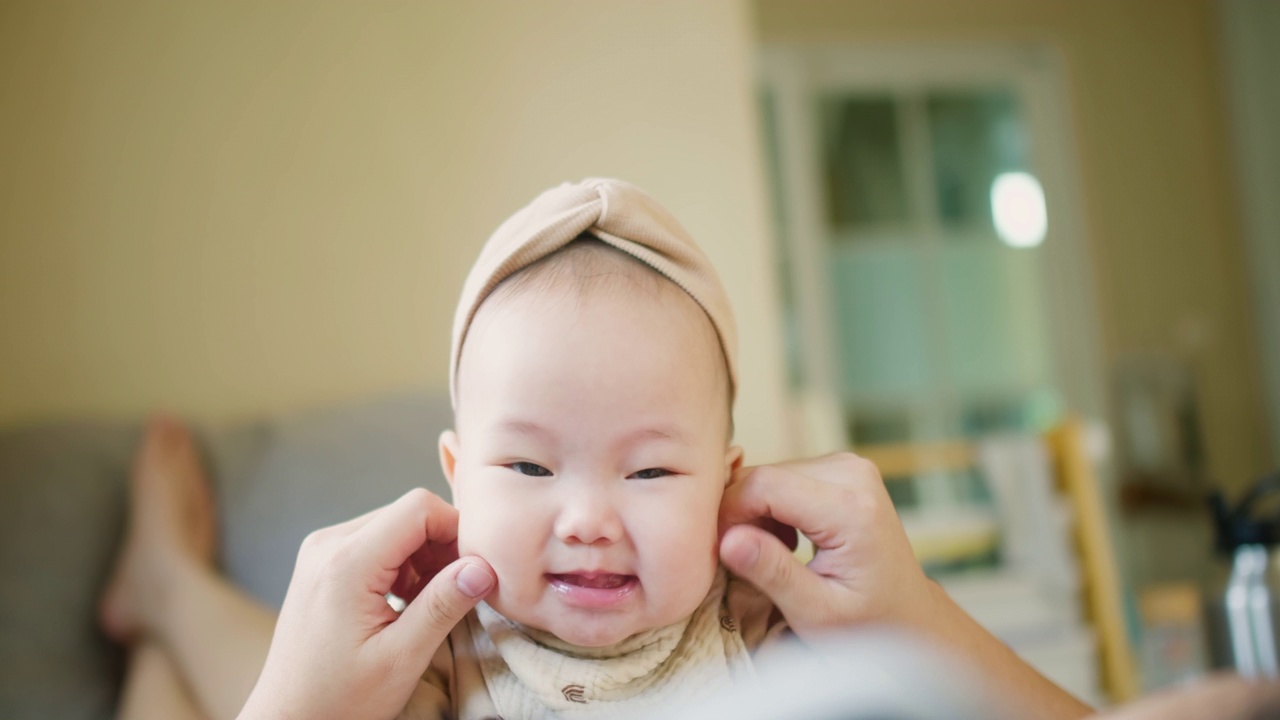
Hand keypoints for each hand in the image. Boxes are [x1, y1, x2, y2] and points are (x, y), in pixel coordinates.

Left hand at [239, 488, 495, 719]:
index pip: (419, 508)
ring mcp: (321, 551)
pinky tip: (405, 603)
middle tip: (456, 593)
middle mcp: (328, 544)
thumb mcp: (400, 658)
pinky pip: (376, 543)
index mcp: (346, 562)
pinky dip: (401, 565)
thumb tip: (483, 567)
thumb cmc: (339, 701)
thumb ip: (442, 606)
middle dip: (441, 547)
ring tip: (427, 605)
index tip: (474, 569)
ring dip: (422, 558)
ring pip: (394, 526)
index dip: (456, 530)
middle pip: (407, 514)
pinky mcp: (322, 563)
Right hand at [718, 453, 935, 638]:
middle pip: (763, 475)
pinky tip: (786, 541)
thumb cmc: (867, 622)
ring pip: (768, 474)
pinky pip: (784, 475)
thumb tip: (727, 540)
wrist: (908, 613)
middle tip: (742, 562)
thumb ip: (772, 572)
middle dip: (740, 515)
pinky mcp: (840, 467)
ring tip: (770, 556)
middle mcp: (853, 474)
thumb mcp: (815, 611)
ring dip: (755, 513)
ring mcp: (849, 466)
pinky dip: (772, 507)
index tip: (720, 551)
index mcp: (852, 509)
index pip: (764, 484)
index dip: (728, 513)